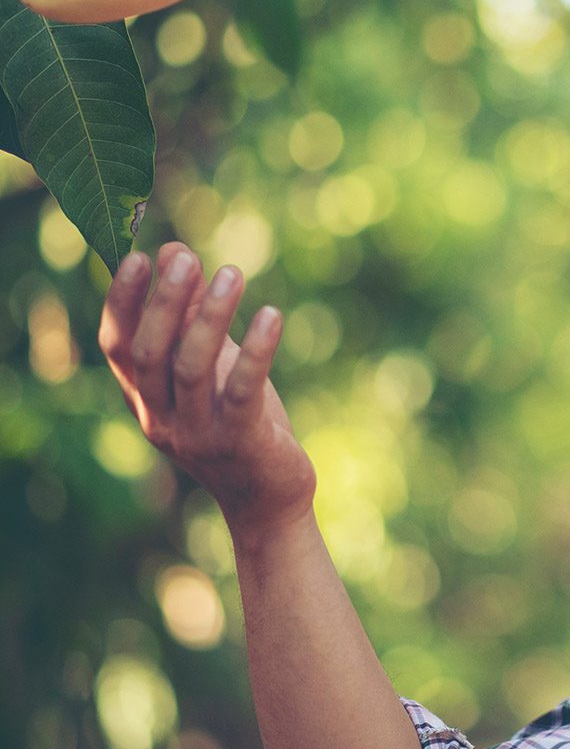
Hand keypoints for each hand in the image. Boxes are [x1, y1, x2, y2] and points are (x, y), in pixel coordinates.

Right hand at [98, 242, 316, 543]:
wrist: (269, 496)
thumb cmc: (239, 422)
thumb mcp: (210, 368)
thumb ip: (190, 319)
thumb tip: (175, 252)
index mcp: (147, 399)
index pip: (119, 347)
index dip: (123, 302)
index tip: (138, 256)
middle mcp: (162, 418)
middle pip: (150, 354)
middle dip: (164, 302)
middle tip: (186, 257)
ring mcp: (200, 434)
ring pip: (193, 369)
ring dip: (210, 317)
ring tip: (232, 272)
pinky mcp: (242, 442)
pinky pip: (243, 391)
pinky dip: (258, 350)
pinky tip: (271, 314)